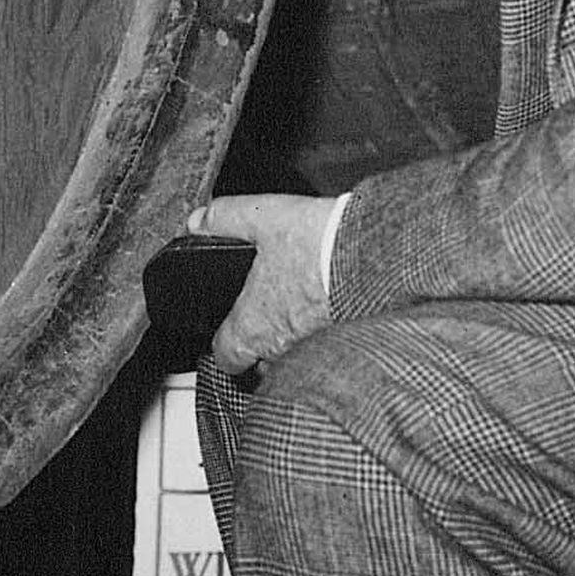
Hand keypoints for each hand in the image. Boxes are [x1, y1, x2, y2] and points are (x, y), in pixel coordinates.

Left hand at [188, 192, 338, 374]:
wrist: (376, 253)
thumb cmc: (319, 244)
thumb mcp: (262, 216)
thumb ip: (224, 218)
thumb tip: (197, 221)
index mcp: (253, 326)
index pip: (226, 357)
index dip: (225, 342)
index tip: (230, 328)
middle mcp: (282, 347)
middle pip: (262, 358)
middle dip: (264, 338)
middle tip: (272, 306)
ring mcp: (316, 348)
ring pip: (296, 353)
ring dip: (296, 333)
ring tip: (305, 298)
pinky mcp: (346, 340)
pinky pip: (328, 344)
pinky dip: (326, 327)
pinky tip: (332, 297)